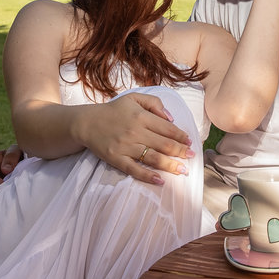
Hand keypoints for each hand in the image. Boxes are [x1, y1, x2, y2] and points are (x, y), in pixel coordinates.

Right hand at [76, 93, 193, 184]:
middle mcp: (135, 131)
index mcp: (141, 116)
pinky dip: (148, 176)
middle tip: (192, 157)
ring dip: (170, 165)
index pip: (167, 128)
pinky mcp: (117, 159)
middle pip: (164, 144)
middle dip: (181, 152)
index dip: (181, 136)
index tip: (190, 142)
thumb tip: (171, 118)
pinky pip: (134, 170)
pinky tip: (160, 180)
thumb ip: (154, 103)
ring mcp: (126, 147)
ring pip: (153, 158)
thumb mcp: (133, 98)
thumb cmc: (113, 110)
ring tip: (183, 171)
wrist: (87, 122)